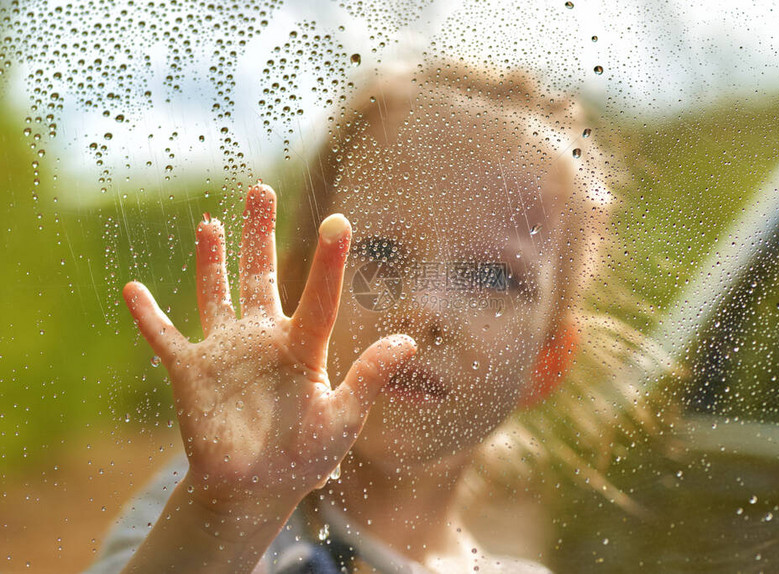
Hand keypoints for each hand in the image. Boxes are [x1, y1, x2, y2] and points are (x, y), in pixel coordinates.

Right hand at [123, 183, 415, 518]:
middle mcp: (263, 338)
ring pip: (216, 292)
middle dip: (259, 232)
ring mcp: (225, 351)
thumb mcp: (342, 420)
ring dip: (211, 259)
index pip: (319, 297)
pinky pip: (165, 337)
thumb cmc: (304, 457)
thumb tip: (409, 342)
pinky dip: (148, 316)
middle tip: (260, 190)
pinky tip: (131, 288)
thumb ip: (368, 379)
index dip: (328, 262)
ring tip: (211, 222)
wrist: (255, 489)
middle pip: (260, 274)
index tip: (339, 222)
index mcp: (302, 347)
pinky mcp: (190, 372)